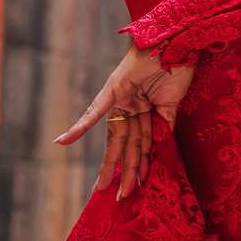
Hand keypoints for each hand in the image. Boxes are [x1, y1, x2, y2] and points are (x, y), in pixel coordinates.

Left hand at [55, 43, 196, 200]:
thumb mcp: (172, 106)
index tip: (136, 186)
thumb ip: (165, 127)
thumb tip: (162, 151)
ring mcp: (120, 99)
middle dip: (124, 172)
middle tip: (119, 197)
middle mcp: (128, 107)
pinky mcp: (113, 89)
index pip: (139, 143)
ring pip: (118, 137)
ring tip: (107, 187)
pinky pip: (94, 111)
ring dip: (113, 163)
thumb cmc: (178, 68)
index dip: (138, 165)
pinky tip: (62, 142)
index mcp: (143, 110)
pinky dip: (78, 127)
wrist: (178, 43)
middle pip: (127, 145)